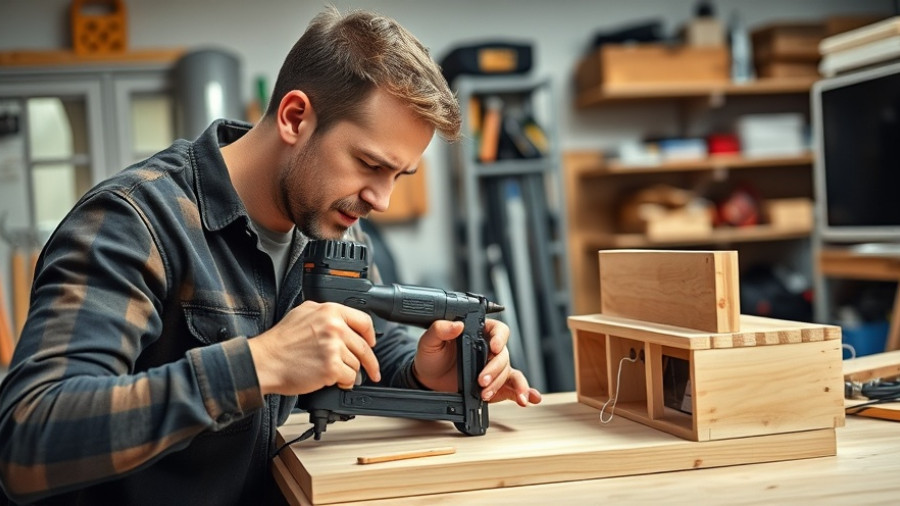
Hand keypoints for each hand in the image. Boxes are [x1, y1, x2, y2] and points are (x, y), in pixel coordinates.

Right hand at [247, 301, 380, 395]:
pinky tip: (333, 381)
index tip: (372, 343)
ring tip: (332, 372)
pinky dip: (344, 382)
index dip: (370, 335)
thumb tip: (342, 322)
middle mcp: (334, 327)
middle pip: (364, 346)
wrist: (264, 361)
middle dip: (369, 362)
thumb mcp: (302, 313)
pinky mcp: (331, 367)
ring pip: (356, 364)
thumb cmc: (280, 341)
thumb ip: (325, 315)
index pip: (363, 321)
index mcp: (330, 311)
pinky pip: (350, 378)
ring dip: (348, 372)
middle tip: (372, 371)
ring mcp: (334, 347)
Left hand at [413, 318, 541, 406]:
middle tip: (481, 380)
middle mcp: (489, 349)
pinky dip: (523, 392)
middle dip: (494, 369)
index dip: (499, 338)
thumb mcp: (429, 341)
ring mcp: (493, 367)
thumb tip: (456, 325)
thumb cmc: (431, 357)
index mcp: (477, 332)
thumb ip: (439, 329)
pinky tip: (527, 398)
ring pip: (507, 372)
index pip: (498, 330)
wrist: (428, 381)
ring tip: (487, 394)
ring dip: (499, 383)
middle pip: (503, 355)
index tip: (493, 347)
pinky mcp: (495, 384)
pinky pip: (513, 386)